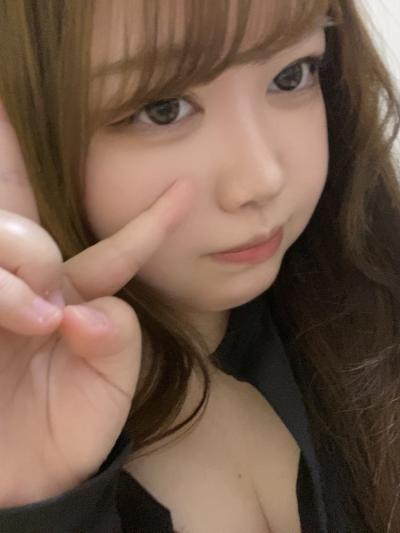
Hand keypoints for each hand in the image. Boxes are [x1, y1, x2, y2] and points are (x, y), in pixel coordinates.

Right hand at [0, 102, 192, 506]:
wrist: (28, 481)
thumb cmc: (69, 430)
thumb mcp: (109, 391)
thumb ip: (116, 341)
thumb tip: (80, 311)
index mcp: (76, 303)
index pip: (113, 253)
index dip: (149, 223)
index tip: (184, 190)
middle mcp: (33, 294)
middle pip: (28, 232)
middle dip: (34, 250)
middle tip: (48, 312)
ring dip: (16, 270)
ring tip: (37, 322)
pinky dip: (0, 290)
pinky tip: (17, 317)